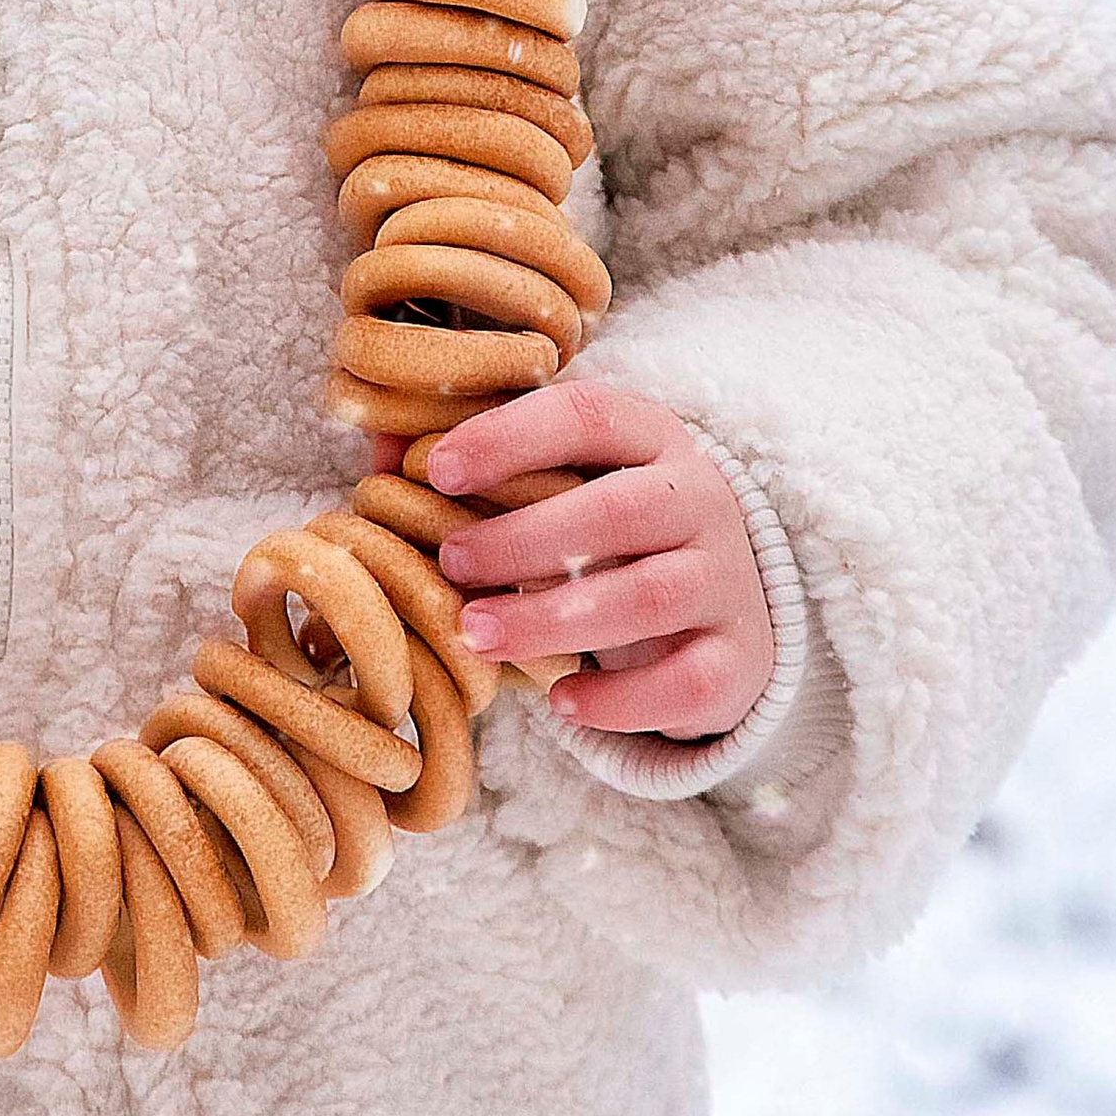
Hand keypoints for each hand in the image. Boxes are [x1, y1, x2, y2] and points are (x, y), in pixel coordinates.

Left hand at [415, 378, 774, 743]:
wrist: (728, 601)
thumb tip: (377, 443)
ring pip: (649, 595)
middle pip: (620, 509)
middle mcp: (700, 497)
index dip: (509, 437)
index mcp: (651, 434)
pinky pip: (686, 681)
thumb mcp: (564, 480)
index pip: (586, 413)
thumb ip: (477, 461)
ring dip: (554, 618)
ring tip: (478, 635)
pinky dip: (621, 698)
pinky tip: (560, 702)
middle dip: (525, 538)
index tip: (436, 470)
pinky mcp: (738, 659)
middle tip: (450, 565)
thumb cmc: (612, 528)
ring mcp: (727, 580)